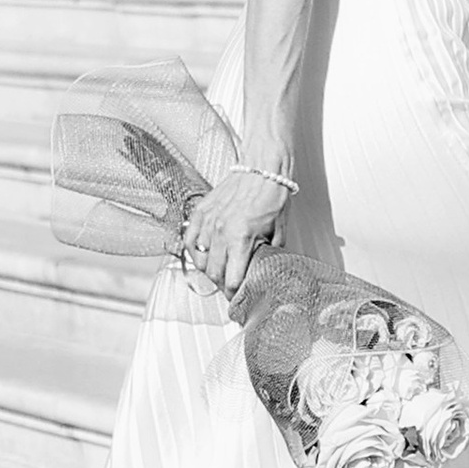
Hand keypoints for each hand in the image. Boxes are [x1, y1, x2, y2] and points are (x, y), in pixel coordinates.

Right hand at [182, 166, 292, 298]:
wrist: (263, 168)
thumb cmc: (272, 194)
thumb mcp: (278, 231)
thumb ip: (269, 253)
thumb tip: (264, 268)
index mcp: (241, 238)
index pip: (232, 279)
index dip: (236, 294)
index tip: (239, 299)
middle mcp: (221, 231)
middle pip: (214, 273)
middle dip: (223, 286)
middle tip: (230, 288)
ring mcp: (208, 221)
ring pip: (200, 260)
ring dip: (209, 270)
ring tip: (219, 272)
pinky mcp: (201, 212)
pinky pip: (189, 240)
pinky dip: (194, 252)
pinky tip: (203, 256)